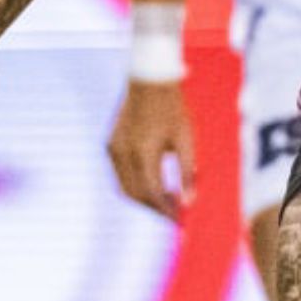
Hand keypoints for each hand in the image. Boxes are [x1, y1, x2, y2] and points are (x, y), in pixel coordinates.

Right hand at [107, 79, 195, 219]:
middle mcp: (123, 153)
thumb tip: (190, 202)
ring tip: (165, 205)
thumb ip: (187, 172)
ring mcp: (113, 148)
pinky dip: (134, 185)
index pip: (152, 194)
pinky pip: (120, 174)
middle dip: (154, 209)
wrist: (149, 79)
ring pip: (124, 187)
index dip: (166, 210)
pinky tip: (152, 186)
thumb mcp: (186, 139)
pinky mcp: (110, 144)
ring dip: (143, 200)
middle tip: (174, 216)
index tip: (181, 221)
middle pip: (135, 195)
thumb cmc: (173, 108)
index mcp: (143, 152)